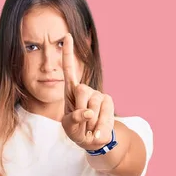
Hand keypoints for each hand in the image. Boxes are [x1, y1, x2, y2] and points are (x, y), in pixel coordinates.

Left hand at [60, 33, 114, 150]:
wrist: (92, 140)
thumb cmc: (76, 131)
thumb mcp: (68, 127)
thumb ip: (74, 119)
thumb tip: (88, 113)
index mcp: (70, 92)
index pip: (69, 69)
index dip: (68, 53)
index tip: (67, 35)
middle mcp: (85, 89)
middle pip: (81, 90)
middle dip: (79, 109)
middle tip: (81, 123)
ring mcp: (98, 95)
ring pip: (93, 104)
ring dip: (90, 122)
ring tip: (89, 128)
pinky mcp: (108, 102)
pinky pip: (104, 112)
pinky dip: (100, 125)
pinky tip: (98, 131)